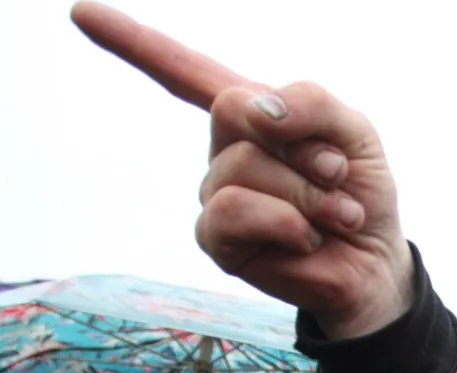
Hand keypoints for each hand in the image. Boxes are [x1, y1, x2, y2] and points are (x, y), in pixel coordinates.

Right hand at [70, 3, 412, 339]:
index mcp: (252, 116)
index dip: (134, 42)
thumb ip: (311, 102)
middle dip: (301, 143)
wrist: (376, 264)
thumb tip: (257, 112)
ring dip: (305, 192)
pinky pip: (233, 211)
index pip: (185, 71)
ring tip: (336, 214)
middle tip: (336, 174)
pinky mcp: (218, 241)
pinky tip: (309, 237)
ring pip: (240, 167)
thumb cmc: (360, 194)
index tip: (80, 12)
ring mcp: (217, 195)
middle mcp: (225, 151)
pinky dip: (285, 221)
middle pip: (235, 111)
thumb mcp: (354, 131)